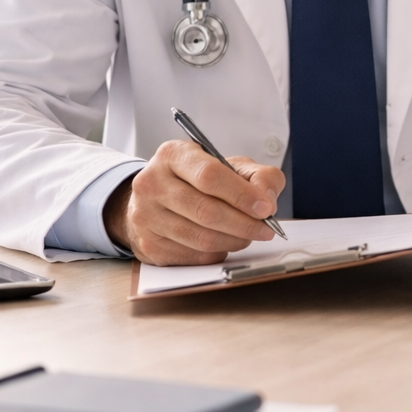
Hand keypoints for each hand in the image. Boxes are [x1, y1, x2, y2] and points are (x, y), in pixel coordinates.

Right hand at [105, 139, 283, 265]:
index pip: (209, 176)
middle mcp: (152, 183)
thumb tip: (266, 200)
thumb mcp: (231, 165)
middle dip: (243, 224)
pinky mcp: (148, 244)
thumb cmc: (199, 179)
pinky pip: (192, 256)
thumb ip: (258, 176)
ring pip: (200, 238)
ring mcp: (145, 216)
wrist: (158, 197)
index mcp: (173, 155)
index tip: (266, 208)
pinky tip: (226, 243)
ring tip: (249, 236)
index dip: (242, 195)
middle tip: (265, 229)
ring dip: (233, 241)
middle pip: (205, 211)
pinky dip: (217, 252)